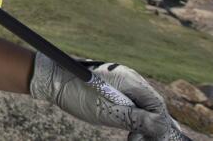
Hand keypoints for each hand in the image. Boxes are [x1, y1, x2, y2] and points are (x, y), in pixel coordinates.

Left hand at [29, 52, 184, 139]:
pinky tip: (129, 129)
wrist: (51, 79)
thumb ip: (135, 118)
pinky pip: (130, 102)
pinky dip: (131, 116)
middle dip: (151, 124)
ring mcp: (121, 81)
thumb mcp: (107, 111)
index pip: (156, 103)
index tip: (151, 138)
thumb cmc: (76, 94)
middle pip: (151, 103)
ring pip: (141, 104)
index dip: (158, 123)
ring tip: (132, 136)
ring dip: (141, 122)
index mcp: (130, 79)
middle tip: (137, 139)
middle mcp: (129, 77)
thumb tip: (161, 125)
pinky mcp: (113, 86)